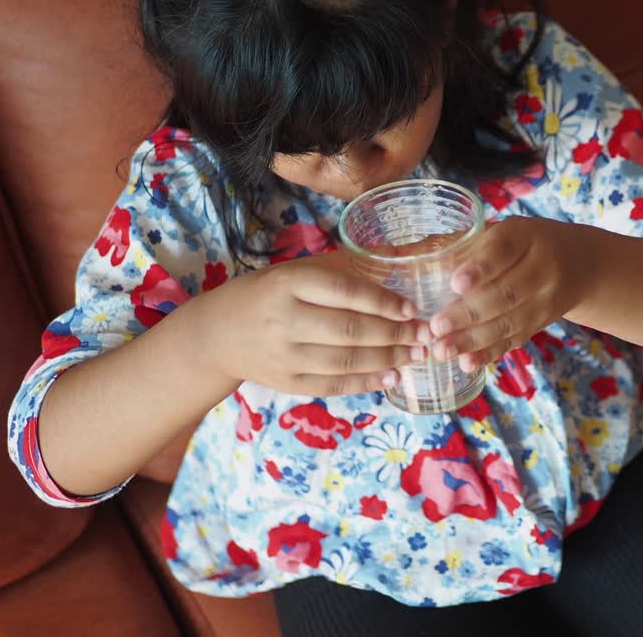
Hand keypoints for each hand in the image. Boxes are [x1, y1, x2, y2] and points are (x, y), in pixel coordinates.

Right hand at [198, 251, 430, 395]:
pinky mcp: (287, 383)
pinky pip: (333, 385)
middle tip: (425, 335)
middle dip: (394, 334)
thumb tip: (398, 257)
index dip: (381, 301)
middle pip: (349, 331)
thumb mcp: (295, 271)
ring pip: (345, 361)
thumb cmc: (268, 294)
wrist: (217, 335)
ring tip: (416, 355)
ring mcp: (285, 356)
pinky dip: (366, 383)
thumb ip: (341, 268)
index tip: (411, 307)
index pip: (342, 292)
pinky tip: (391, 377)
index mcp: (288, 284)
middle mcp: (284, 320)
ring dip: (388, 360)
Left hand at [428, 217, 597, 371]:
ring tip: (442, 350)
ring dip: (474, 340)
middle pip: (505, 293)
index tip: (455, 282)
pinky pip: (515, 341)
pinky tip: (467, 363)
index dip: (481, 268)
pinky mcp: (541, 323)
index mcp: (524, 236)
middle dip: (468, 313)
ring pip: (509, 322)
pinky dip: (490, 354)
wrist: (578, 263)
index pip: (503, 250)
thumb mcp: (495, 232)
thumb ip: (448, 245)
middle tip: (435, 327)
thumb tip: (385, 253)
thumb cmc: (519, 244)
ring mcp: (546, 299)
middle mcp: (541, 267)